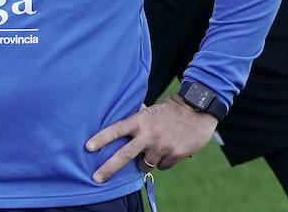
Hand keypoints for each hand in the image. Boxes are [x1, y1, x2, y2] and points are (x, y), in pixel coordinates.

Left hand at [84, 96, 217, 183]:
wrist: (199, 109)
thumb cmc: (173, 109)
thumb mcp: (152, 110)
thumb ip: (139, 118)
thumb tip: (123, 124)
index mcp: (141, 121)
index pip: (117, 130)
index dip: (102, 138)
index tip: (88, 147)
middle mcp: (148, 135)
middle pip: (124, 155)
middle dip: (108, 168)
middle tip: (96, 178)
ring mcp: (161, 146)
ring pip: (145, 165)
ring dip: (148, 161)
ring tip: (159, 146)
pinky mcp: (174, 155)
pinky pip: (162, 166)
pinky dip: (165, 160)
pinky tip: (172, 148)